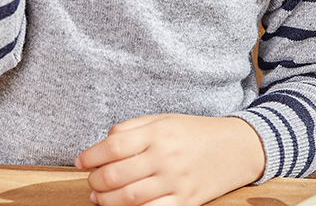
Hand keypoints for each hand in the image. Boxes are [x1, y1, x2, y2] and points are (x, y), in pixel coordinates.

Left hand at [75, 114, 265, 205]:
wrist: (235, 147)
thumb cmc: (194, 132)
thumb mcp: (163, 119)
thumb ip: (132, 128)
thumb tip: (104, 142)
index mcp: (158, 132)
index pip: (114, 145)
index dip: (91, 156)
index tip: (80, 161)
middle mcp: (165, 156)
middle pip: (117, 174)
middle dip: (96, 181)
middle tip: (90, 181)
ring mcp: (176, 182)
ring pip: (130, 198)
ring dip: (107, 201)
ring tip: (98, 197)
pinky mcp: (186, 202)